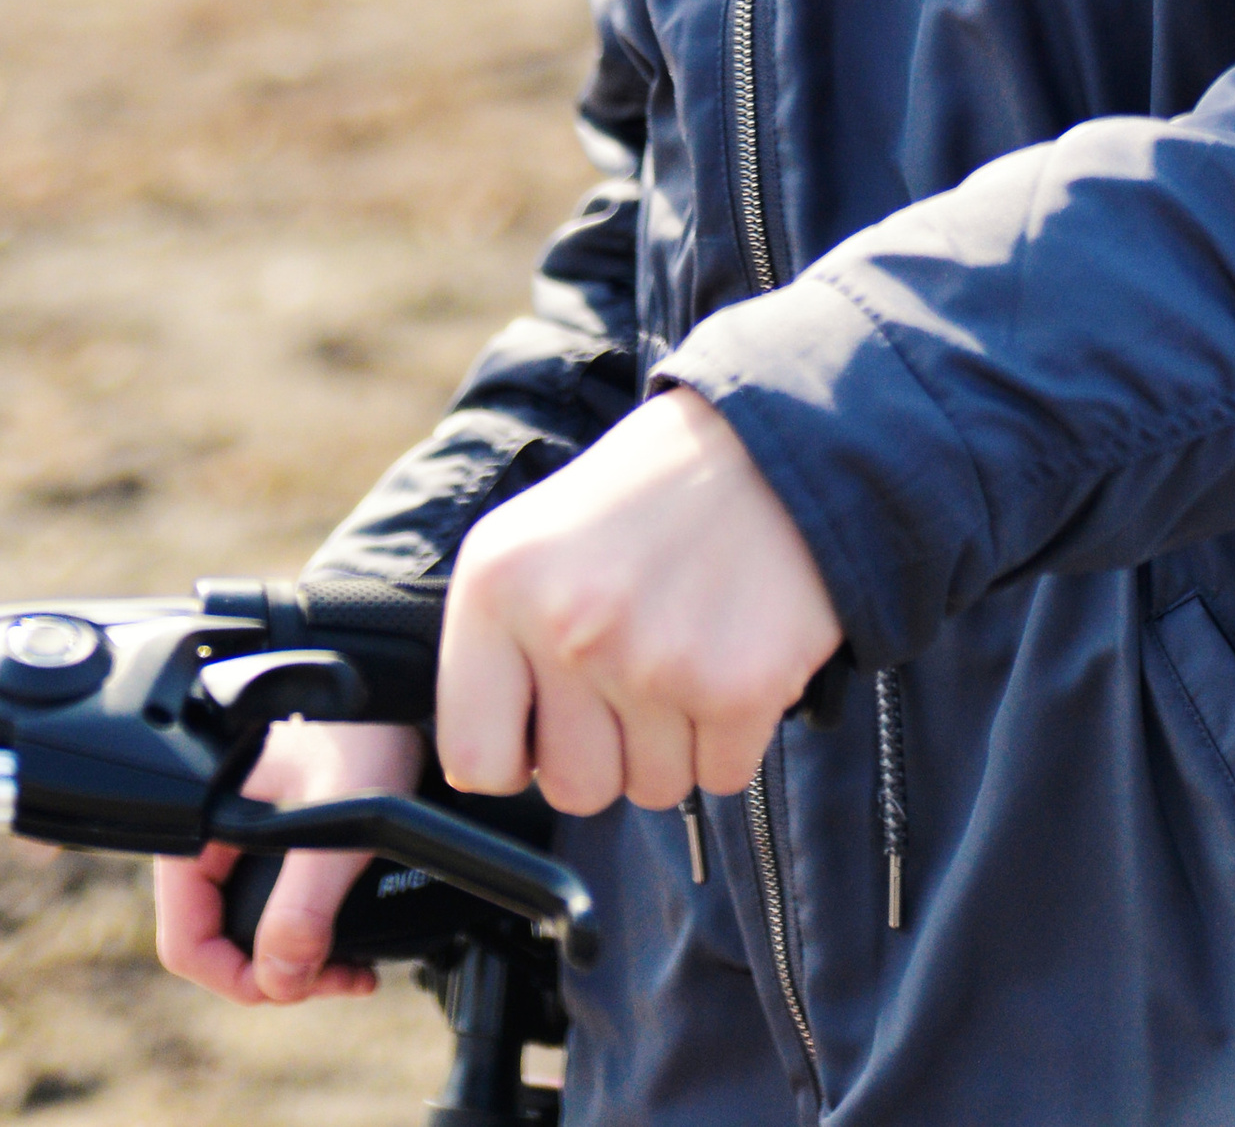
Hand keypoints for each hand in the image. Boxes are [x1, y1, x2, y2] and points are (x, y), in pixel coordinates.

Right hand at [153, 716, 422, 1006]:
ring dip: (296, 965)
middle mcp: (213, 838)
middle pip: (217, 945)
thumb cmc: (366, 734)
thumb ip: (303, 906)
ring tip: (351, 970)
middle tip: (337, 978)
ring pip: (249, 936)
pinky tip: (347, 948)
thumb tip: (279, 982)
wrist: (403, 695)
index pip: (184, 938)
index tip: (290, 986)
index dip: (234, 978)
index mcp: (200, 825)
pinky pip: (275, 916)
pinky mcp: (274, 848)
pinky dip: (308, 942)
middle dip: (276, 978)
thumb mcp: (339, 822)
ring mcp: (242, 845)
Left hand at [437, 387, 841, 815]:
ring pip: (653, 789)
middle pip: (576, 790)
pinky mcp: (736, 688)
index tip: (545, 722)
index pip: (474, 761)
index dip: (517, 756)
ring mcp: (652, 661)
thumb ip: (495, 651)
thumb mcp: (528, 542)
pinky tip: (730, 656)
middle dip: (609, 749)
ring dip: (674, 740)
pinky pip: (721, 776)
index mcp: (496, 586)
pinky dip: (732, 735)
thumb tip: (487, 770)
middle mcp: (565, 626)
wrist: (760, 444)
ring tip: (685, 647)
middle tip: (635, 666)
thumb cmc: (636, 504)